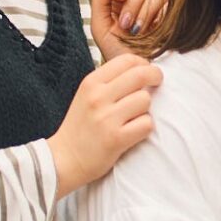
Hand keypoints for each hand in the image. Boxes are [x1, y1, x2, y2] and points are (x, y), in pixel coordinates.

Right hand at [48, 55, 161, 192]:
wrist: (63, 159)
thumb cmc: (80, 127)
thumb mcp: (86, 95)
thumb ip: (109, 82)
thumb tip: (141, 69)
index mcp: (91, 82)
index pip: (127, 60)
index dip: (144, 64)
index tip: (147, 72)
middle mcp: (98, 96)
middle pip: (141, 75)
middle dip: (156, 77)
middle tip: (157, 84)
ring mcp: (107, 118)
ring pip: (145, 100)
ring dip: (146, 109)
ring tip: (133, 117)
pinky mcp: (116, 138)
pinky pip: (147, 124)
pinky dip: (144, 128)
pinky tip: (133, 132)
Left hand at [89, 0, 168, 58]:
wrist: (135, 71)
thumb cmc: (116, 51)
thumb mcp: (100, 27)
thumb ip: (100, 0)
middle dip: (133, 2)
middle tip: (126, 24)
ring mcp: (157, 7)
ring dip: (145, 12)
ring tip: (137, 32)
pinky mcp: (170, 15)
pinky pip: (168, 5)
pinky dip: (158, 17)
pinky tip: (152, 32)